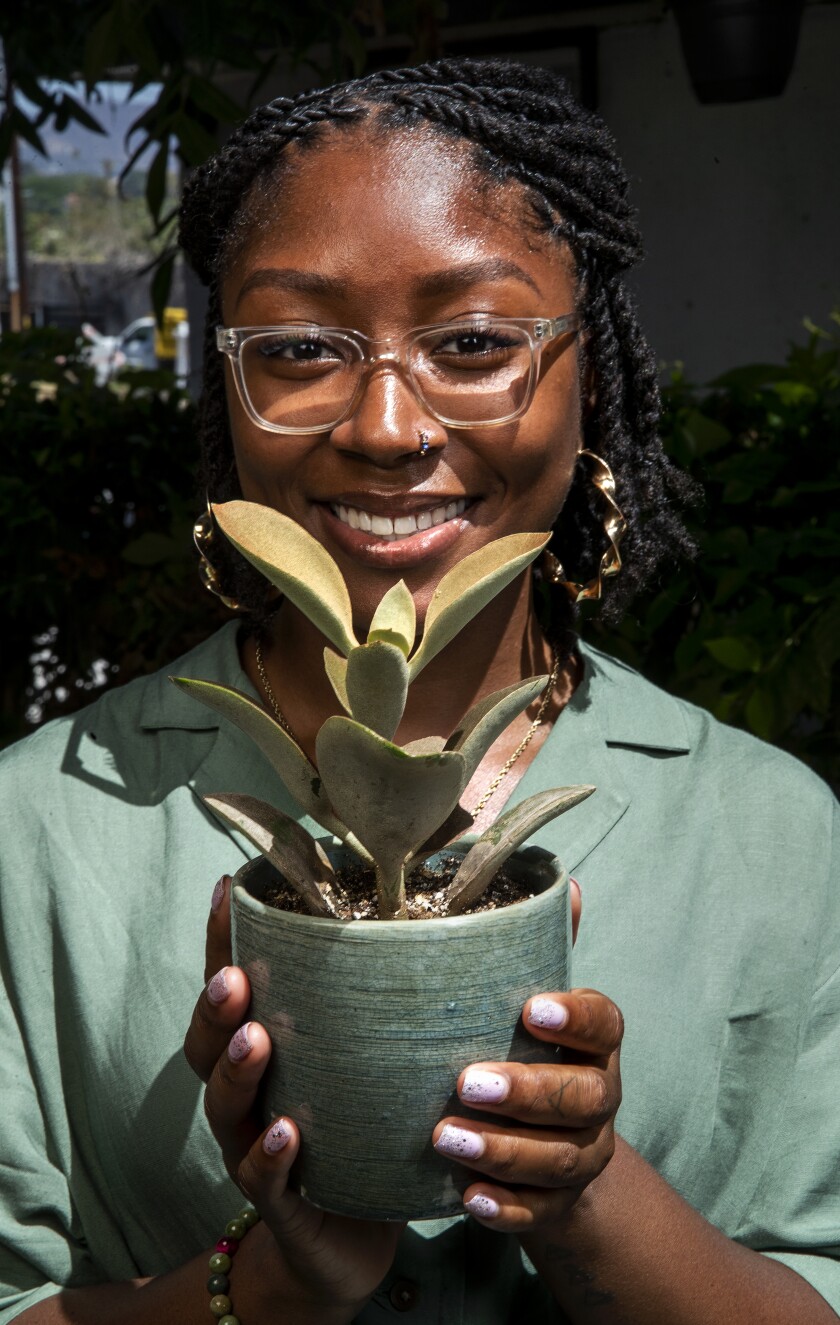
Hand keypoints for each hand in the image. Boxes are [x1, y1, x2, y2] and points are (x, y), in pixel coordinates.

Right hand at [183, 876, 403, 1315]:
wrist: (348, 1244)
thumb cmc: (364, 1133)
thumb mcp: (372, 1062)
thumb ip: (397, 1000)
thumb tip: (481, 910)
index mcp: (265, 1051)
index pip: (232, 988)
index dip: (222, 942)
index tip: (229, 890)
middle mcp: (247, 1094)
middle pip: (208, 1043)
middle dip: (216, 1007)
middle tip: (234, 978)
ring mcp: (252, 1147)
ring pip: (225, 1106)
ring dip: (237, 1070)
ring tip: (256, 1039)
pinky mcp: (278, 1202)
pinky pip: (262, 1177)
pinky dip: (270, 1154)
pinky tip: (286, 1133)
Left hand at [431, 878, 623, 1231]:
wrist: (549, 1151)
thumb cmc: (528, 1052)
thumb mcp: (537, 1002)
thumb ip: (545, 948)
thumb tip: (564, 882)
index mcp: (597, 1044)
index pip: (606, 1024)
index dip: (574, 1019)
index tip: (530, 1009)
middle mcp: (600, 1098)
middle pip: (583, 1098)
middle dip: (527, 1091)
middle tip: (466, 1082)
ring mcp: (584, 1154)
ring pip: (560, 1158)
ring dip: (504, 1149)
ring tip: (445, 1138)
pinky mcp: (559, 1204)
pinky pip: (541, 1212)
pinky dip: (507, 1208)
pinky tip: (468, 1197)